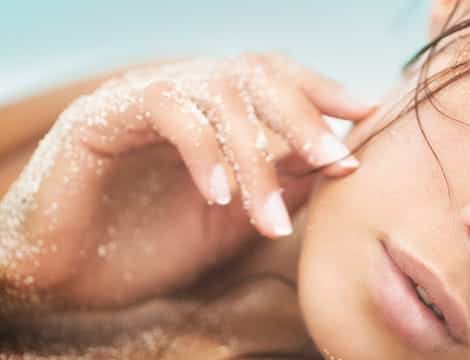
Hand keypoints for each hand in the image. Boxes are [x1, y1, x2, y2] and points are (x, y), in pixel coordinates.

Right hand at [0, 53, 373, 309]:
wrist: (67, 272)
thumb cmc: (150, 244)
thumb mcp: (234, 217)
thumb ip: (282, 184)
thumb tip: (339, 162)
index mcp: (214, 109)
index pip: (275, 78)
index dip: (321, 89)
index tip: (364, 112)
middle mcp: (182, 91)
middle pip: (255, 75)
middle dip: (303, 118)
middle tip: (337, 161)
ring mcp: (142, 96)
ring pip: (217, 95)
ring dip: (255, 157)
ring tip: (271, 218)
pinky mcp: (102, 115)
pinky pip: (166, 111)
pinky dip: (202, 152)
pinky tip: (218, 197)